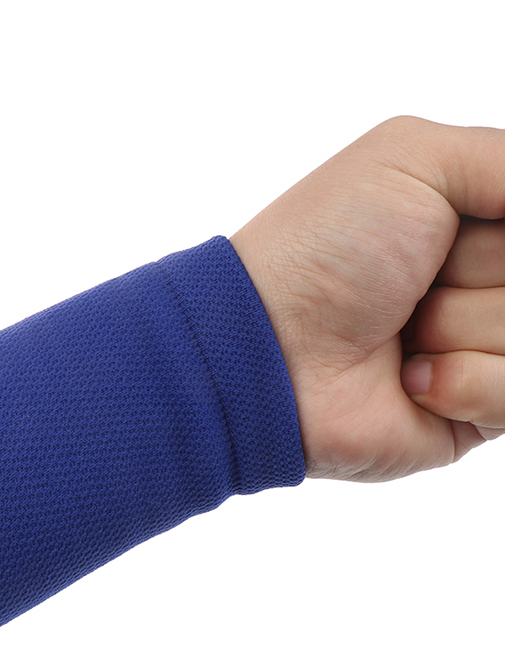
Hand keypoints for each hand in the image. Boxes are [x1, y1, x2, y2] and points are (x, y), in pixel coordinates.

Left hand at [229, 116, 504, 480]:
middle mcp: (486, 282)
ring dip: (464, 324)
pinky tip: (408, 377)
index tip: (453, 235)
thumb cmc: (325, 246)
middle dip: (481, 268)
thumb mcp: (414, 158)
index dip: (500, 232)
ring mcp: (485, 347)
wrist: (270, 346)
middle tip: (416, 280)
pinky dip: (464, 381)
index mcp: (477, 221)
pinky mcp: (478, 411)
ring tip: (402, 332)